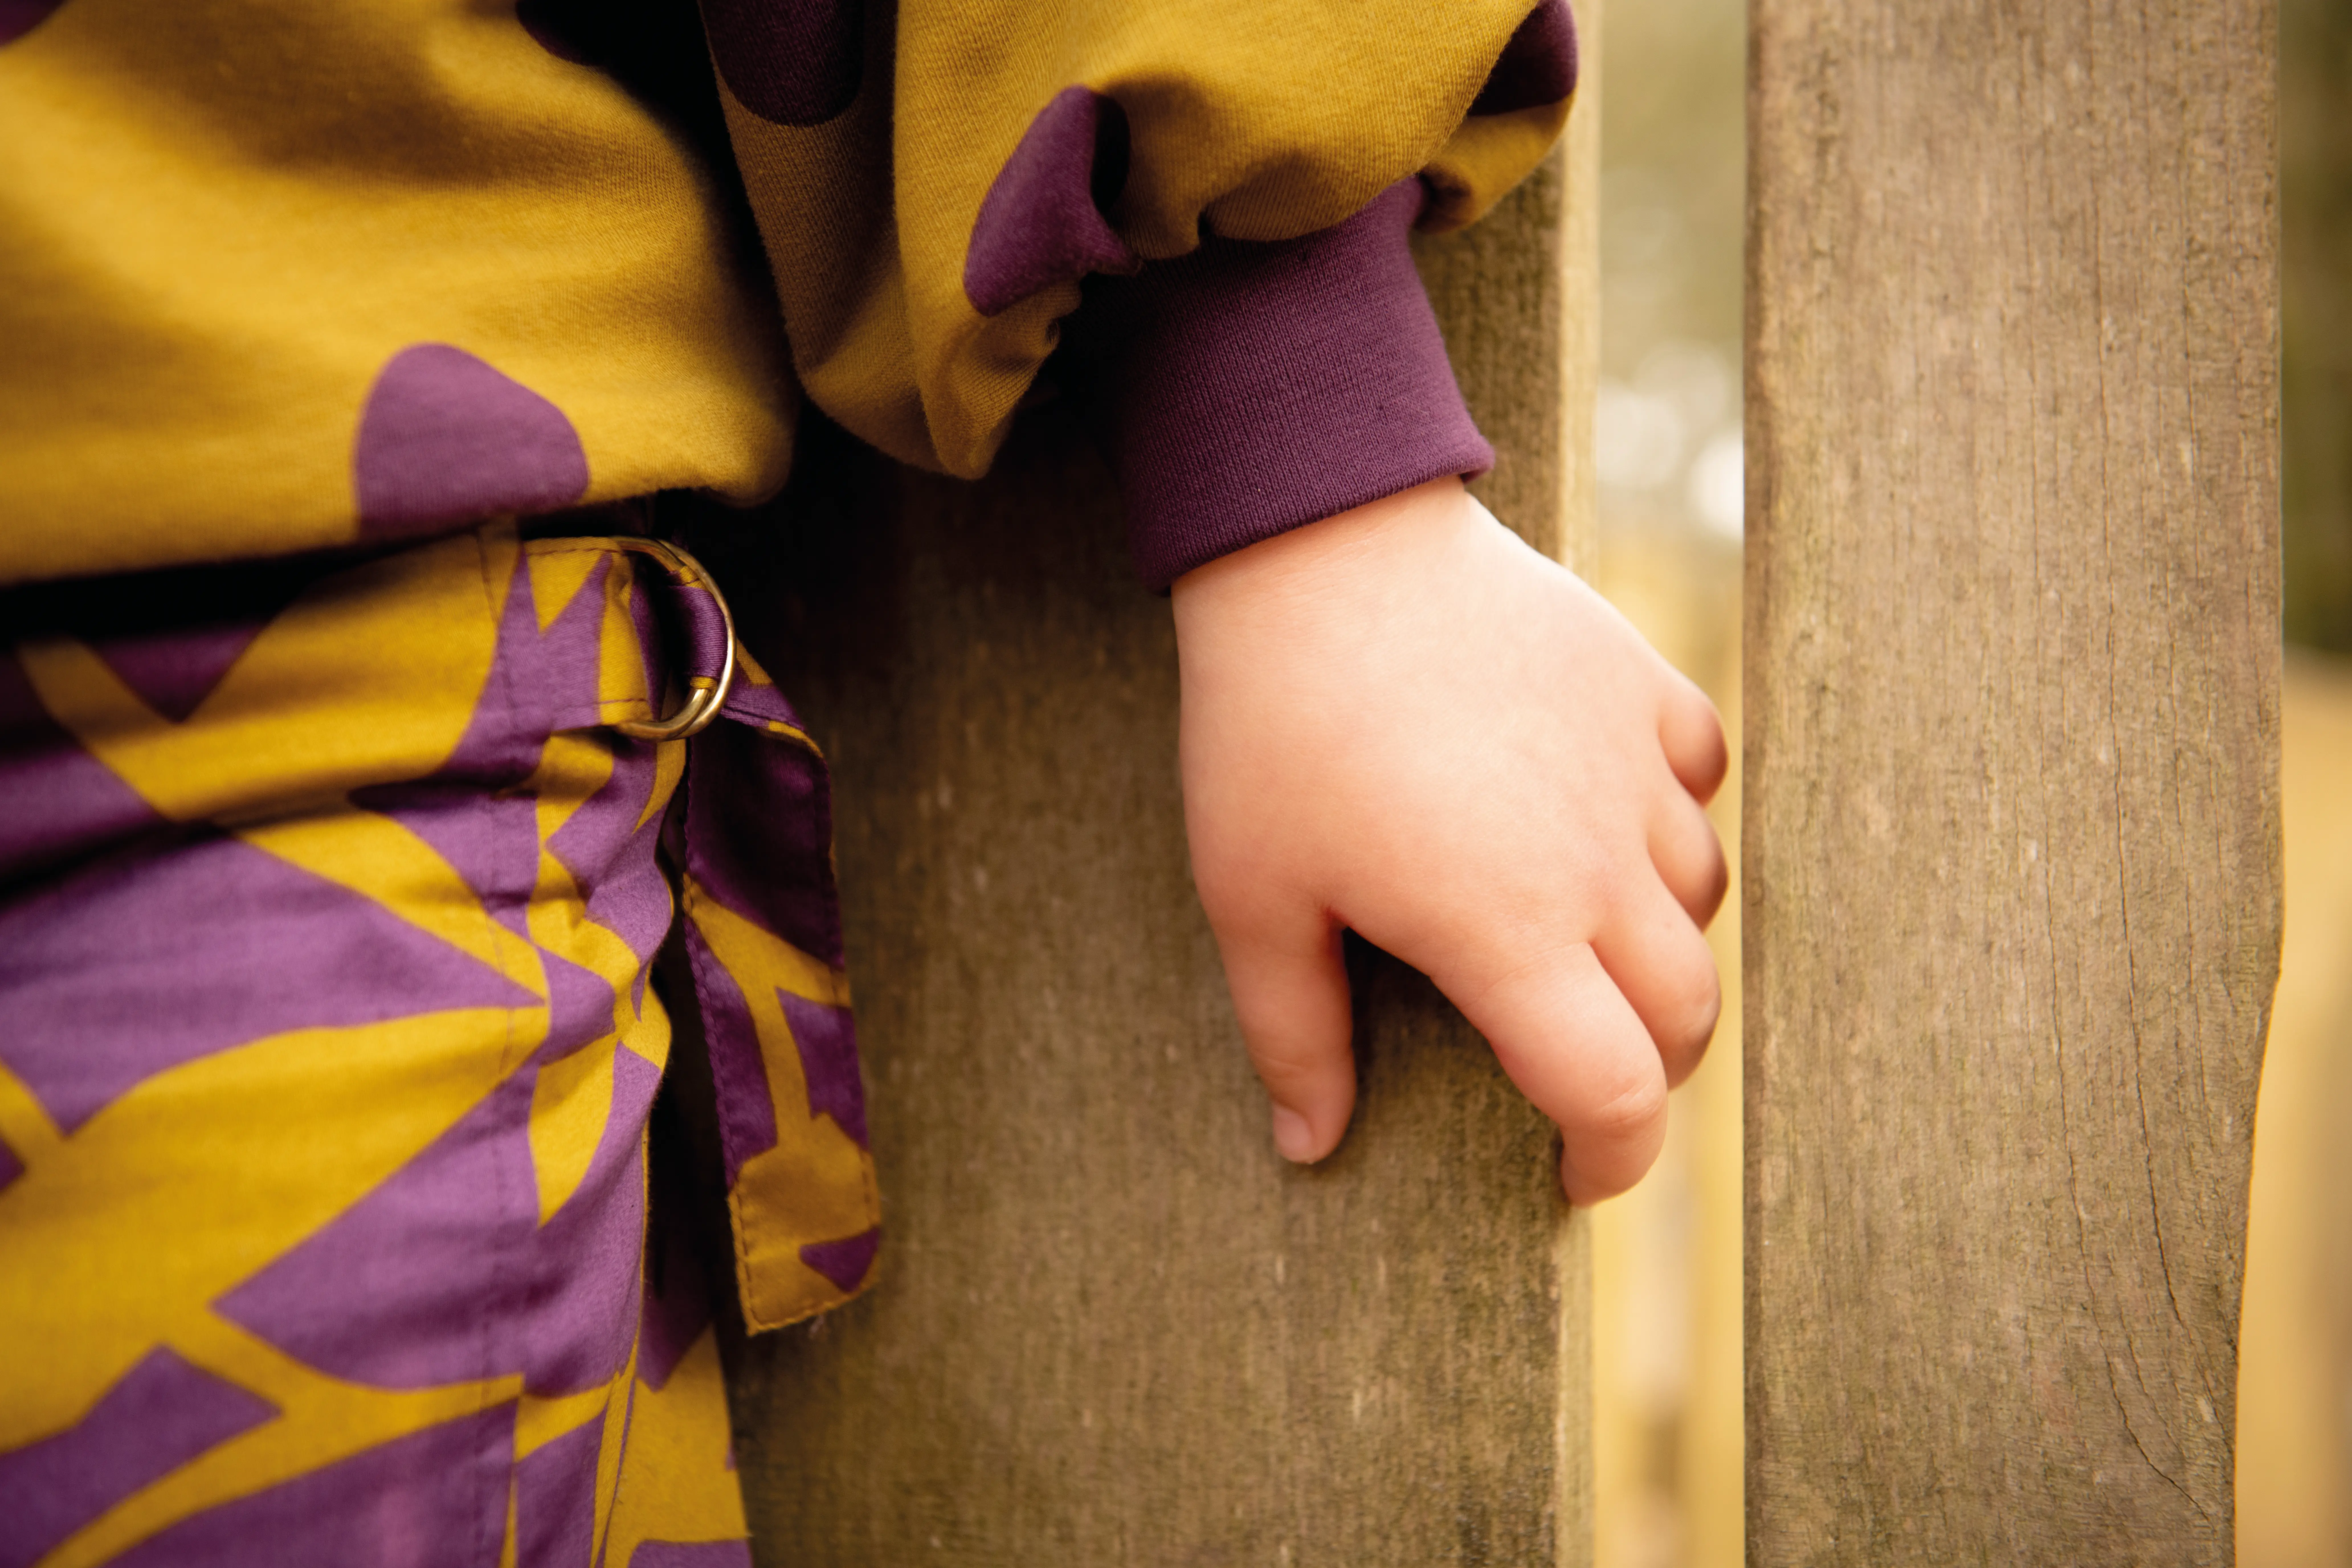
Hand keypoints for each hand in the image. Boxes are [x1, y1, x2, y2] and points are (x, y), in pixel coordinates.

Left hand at [1172, 476, 1727, 1201]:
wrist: (1318, 545)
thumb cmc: (1271, 729)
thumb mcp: (1253, 895)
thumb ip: (1294, 1033)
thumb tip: (1307, 1146)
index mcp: (1507, 929)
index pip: (1617, 1092)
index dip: (1610, 1159)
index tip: (1569, 1177)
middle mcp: (1598, 859)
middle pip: (1682, 1012)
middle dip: (1644, 1070)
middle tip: (1573, 1070)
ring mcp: (1630, 765)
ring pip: (1701, 900)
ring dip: (1658, 949)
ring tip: (1581, 946)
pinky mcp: (1639, 683)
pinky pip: (1700, 779)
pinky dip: (1671, 822)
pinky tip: (1606, 823)